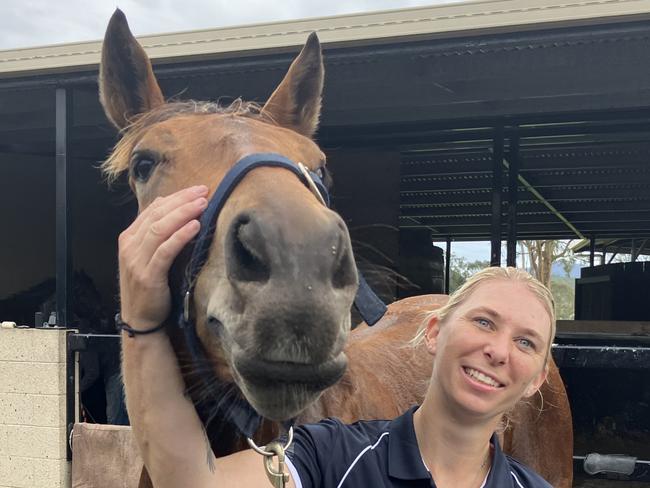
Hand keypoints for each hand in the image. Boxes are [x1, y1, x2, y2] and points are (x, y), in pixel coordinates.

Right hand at [118, 186, 207, 330]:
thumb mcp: (148, 256)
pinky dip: (180, 236)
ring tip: (202, 204)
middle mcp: (130, 246)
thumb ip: (157, 234)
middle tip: (204, 191)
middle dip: (182, 200)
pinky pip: (165, 251)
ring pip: (160, 229)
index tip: (197, 189)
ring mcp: (137, 261)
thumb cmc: (150, 287)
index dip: (176, 197)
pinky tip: (195, 227)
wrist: (140, 320)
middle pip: (157, 215)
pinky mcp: (148, 276)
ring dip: (183, 213)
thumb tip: (173, 208)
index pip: (153, 209)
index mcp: (129, 238)